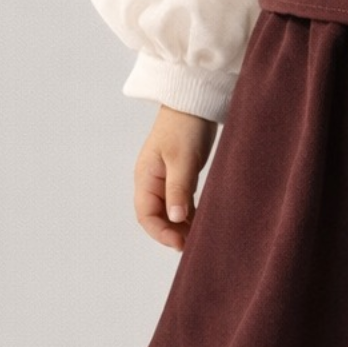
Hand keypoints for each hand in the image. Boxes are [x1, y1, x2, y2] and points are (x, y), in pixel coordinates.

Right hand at [134, 105, 217, 250]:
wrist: (194, 102)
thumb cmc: (185, 127)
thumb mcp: (182, 160)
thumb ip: (178, 189)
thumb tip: (176, 218)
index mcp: (145, 178)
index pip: (146, 215)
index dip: (160, 233)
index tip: (180, 243)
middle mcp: (152, 181)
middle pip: (156, 217)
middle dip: (172, 233)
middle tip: (193, 244)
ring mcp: (165, 178)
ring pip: (170, 211)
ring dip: (181, 225)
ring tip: (199, 237)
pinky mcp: (179, 174)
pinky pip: (181, 201)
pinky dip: (189, 213)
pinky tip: (202, 221)